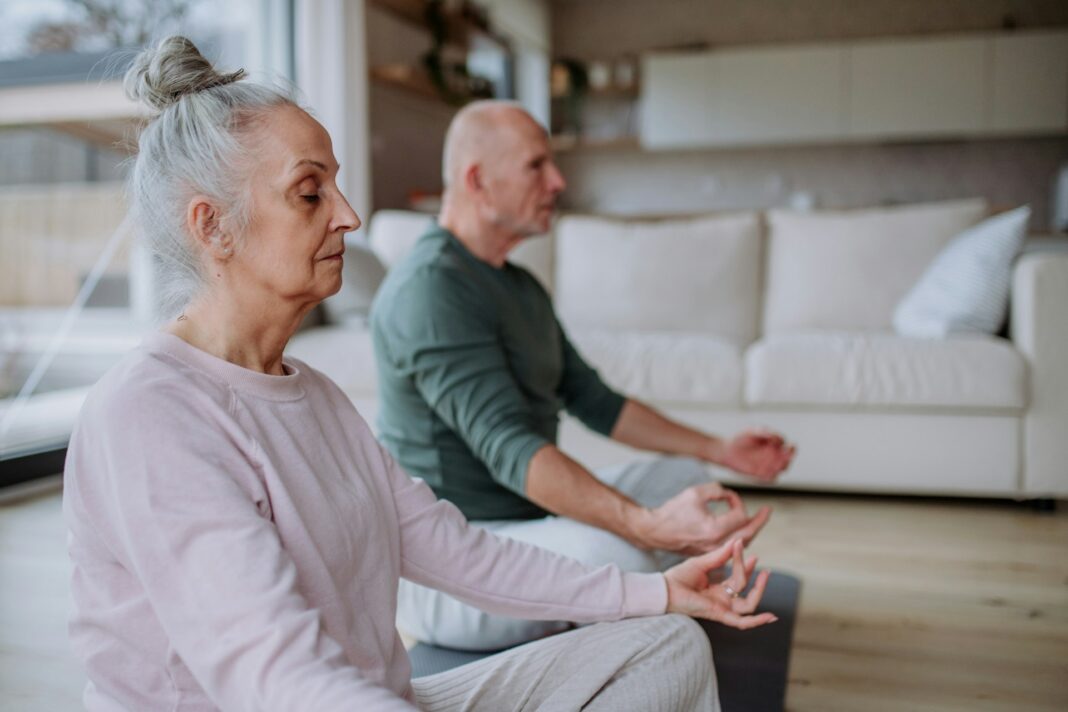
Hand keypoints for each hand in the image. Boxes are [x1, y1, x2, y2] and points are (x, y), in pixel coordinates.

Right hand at [632, 482, 770, 554]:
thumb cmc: (672, 511)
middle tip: (767, 511)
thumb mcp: (695, 493)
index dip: (738, 502)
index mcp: (714, 530)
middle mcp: (715, 544)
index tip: (729, 495)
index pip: (740, 516)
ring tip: (756, 519)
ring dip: (750, 530)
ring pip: (741, 544)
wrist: (654, 531)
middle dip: (759, 522)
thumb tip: (730, 496)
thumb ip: (717, 490)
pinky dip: (738, 538)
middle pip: (748, 535)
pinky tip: (740, 529)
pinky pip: (730, 548)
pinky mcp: (708, 553)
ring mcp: (712, 551)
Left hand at [665, 539, 776, 629]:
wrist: (664, 589)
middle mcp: (722, 600)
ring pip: (748, 604)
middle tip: (760, 563)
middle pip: (745, 590)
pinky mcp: (719, 614)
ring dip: (759, 590)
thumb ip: (720, 556)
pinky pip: (742, 622)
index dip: (744, 564)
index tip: (742, 545)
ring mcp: (722, 608)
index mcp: (718, 589)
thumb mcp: (702, 563)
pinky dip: (756, 621)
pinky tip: (770, 616)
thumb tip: (735, 542)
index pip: (738, 578)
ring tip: (765, 574)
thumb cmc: (678, 577)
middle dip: (756, 577)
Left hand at [715, 429, 794, 481]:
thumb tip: (774, 436)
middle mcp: (776, 454)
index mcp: (776, 442)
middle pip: (789, 457)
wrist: (727, 450)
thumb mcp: (750, 431)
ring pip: (783, 468)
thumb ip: (762, 432)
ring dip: (780, 466)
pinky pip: (772, 478)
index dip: (787, 445)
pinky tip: (762, 471)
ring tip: (771, 463)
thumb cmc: (740, 438)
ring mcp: (770, 465)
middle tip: (783, 454)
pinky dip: (771, 475)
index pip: (788, 444)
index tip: (777, 443)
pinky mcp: (762, 474)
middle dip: (789, 456)